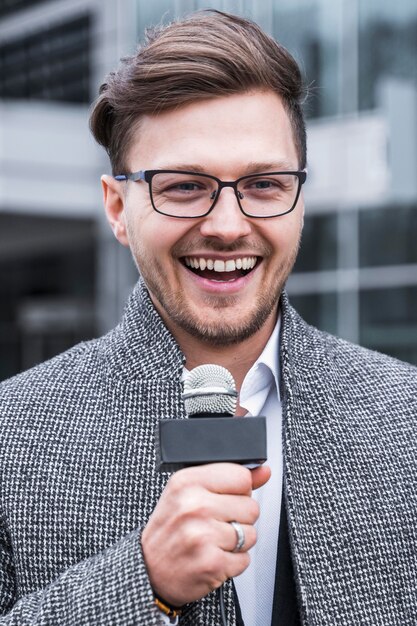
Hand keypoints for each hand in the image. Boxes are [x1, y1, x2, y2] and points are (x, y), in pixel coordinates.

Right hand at [141, 462, 269, 606]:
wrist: (148, 570)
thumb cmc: (170, 529)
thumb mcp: (190, 493)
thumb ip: (229, 479)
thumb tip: (264, 471)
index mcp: (187, 481)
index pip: (241, 476)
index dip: (238, 490)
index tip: (223, 499)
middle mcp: (194, 505)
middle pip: (251, 506)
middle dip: (238, 518)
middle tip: (214, 524)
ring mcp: (203, 535)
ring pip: (251, 534)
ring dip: (236, 542)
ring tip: (212, 541)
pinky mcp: (211, 563)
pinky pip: (244, 559)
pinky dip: (232, 562)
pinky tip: (211, 556)